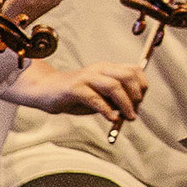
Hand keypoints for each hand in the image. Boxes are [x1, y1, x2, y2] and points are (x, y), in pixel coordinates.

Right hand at [7, 59, 148, 123]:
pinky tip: (111, 118)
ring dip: (125, 103)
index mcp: (106, 68)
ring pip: (114, 86)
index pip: (133, 70)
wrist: (44, 90)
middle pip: (127, 76)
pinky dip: (106, 109)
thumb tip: (131, 110)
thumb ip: (113, 100)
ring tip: (128, 116)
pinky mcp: (74, 88)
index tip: (140, 101)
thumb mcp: (98, 96)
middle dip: (136, 94)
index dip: (141, 85)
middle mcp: (98, 70)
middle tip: (135, 110)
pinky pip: (95, 98)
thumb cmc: (74, 95)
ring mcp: (86, 78)